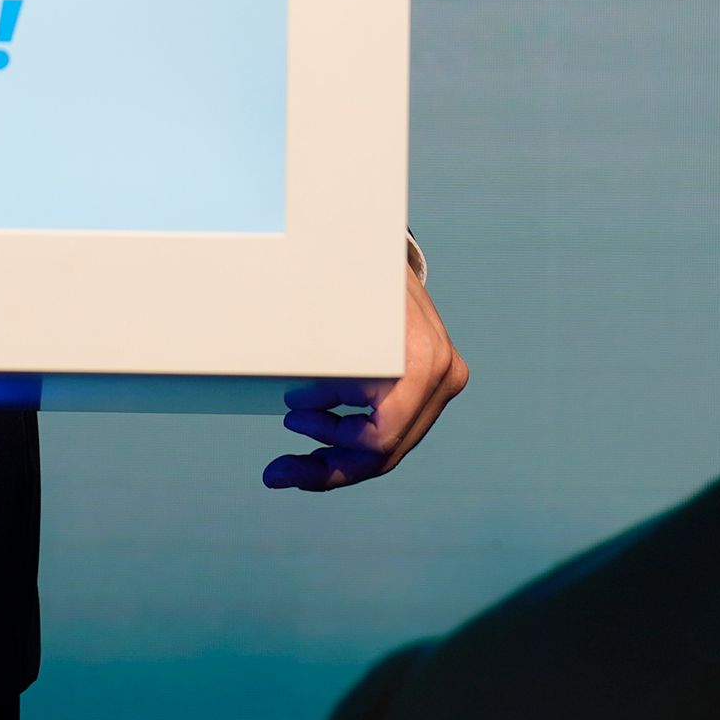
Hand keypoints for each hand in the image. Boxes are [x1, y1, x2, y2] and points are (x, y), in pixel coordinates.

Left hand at [264, 256, 468, 491]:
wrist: (385, 247)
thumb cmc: (352, 269)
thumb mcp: (330, 298)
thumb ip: (317, 348)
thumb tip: (291, 398)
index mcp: (421, 360)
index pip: (381, 436)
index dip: (331, 439)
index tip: (290, 416)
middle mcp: (441, 375)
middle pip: (384, 451)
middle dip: (327, 468)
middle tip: (278, 473)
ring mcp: (442, 383)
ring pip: (387, 448)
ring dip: (335, 460)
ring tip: (289, 463)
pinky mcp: (432, 387)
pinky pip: (391, 429)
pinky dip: (351, 440)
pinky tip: (316, 444)